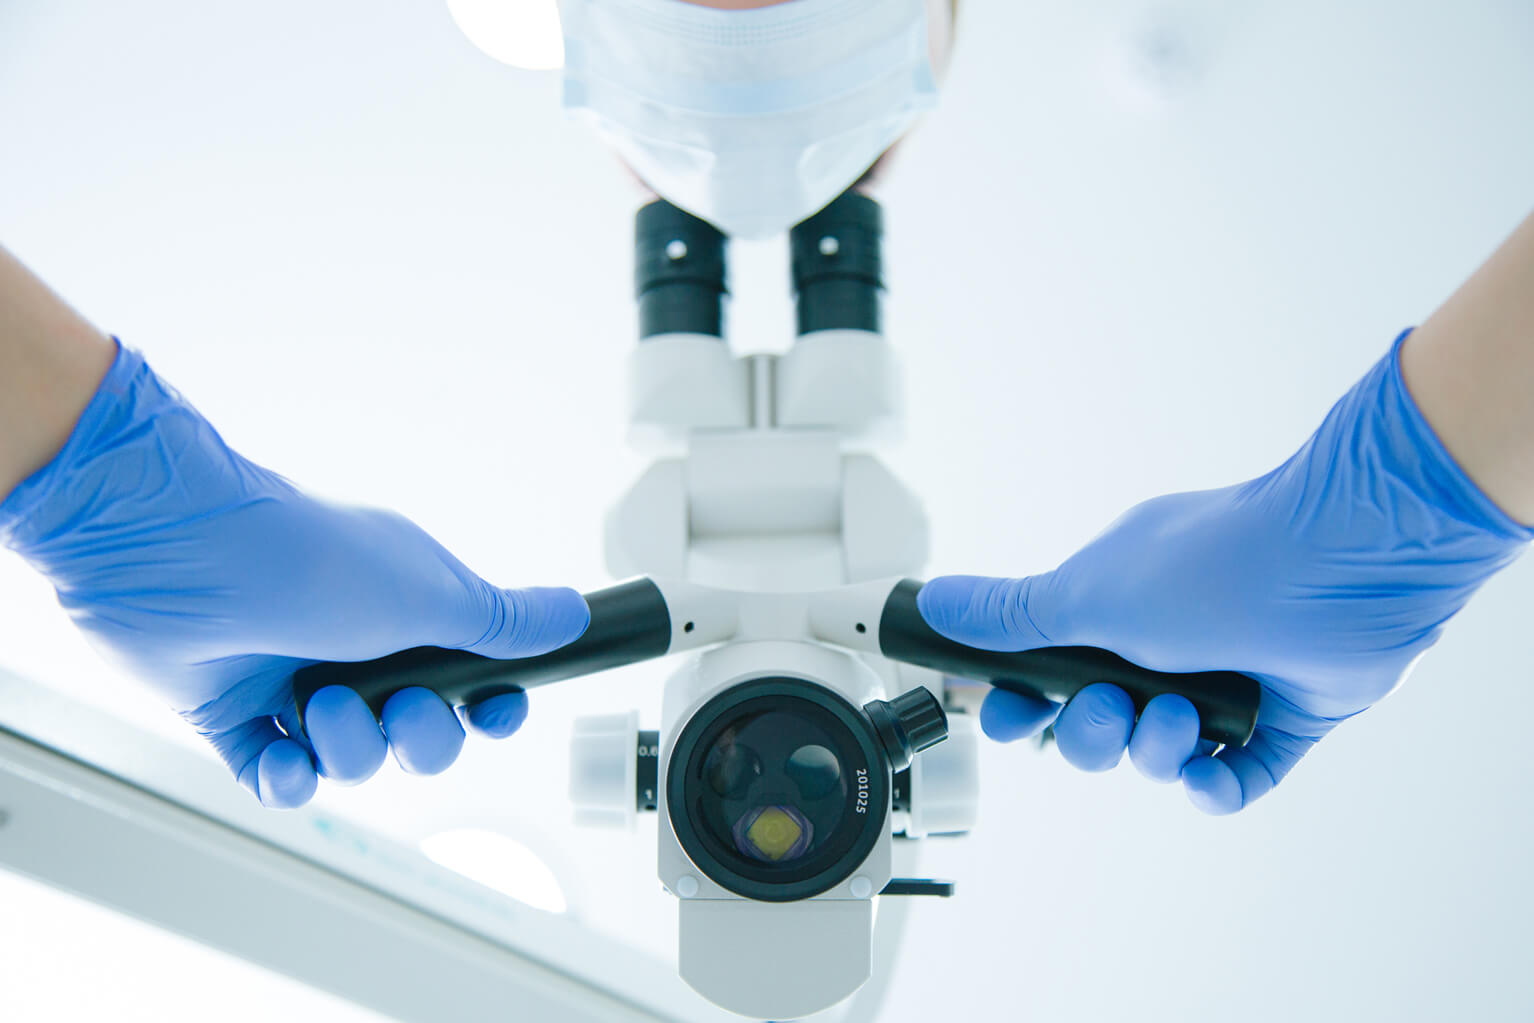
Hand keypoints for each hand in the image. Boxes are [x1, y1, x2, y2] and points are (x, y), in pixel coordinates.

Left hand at [0, 342, 588, 808]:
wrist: (173, 550)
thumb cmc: (306, 556)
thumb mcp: (428, 592)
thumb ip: (502, 622)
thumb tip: (572, 614)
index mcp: (410, 612)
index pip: (473, 681)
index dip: (490, 710)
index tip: (492, 712)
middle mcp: (357, 647)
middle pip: (420, 733)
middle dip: (420, 737)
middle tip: (400, 705)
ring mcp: (294, 680)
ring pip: (352, 758)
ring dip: (347, 745)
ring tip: (320, 706)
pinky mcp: (233, 713)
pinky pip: (276, 776)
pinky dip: (286, 779)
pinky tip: (286, 759)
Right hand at [918, 333, 1530, 812]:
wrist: (1344, 562)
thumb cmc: (1213, 565)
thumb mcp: (1089, 593)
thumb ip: (1011, 615)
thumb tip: (931, 600)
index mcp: (1110, 606)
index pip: (1042, 669)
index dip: (1018, 704)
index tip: (1007, 715)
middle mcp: (1162, 642)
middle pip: (1094, 723)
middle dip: (1090, 732)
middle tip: (1109, 707)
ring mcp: (1222, 680)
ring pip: (1159, 753)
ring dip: (1158, 749)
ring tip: (1182, 717)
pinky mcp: (1281, 718)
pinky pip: (1237, 778)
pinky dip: (1219, 787)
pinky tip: (1212, 777)